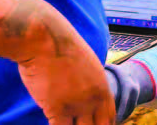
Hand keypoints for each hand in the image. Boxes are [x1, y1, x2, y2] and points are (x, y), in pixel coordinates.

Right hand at [14, 10, 114, 124]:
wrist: (45, 40)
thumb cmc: (61, 48)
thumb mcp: (87, 64)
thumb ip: (89, 82)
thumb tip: (83, 93)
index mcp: (102, 87)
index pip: (110, 118)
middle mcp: (93, 99)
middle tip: (78, 124)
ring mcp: (76, 105)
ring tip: (66, 122)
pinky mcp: (57, 108)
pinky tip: (53, 123)